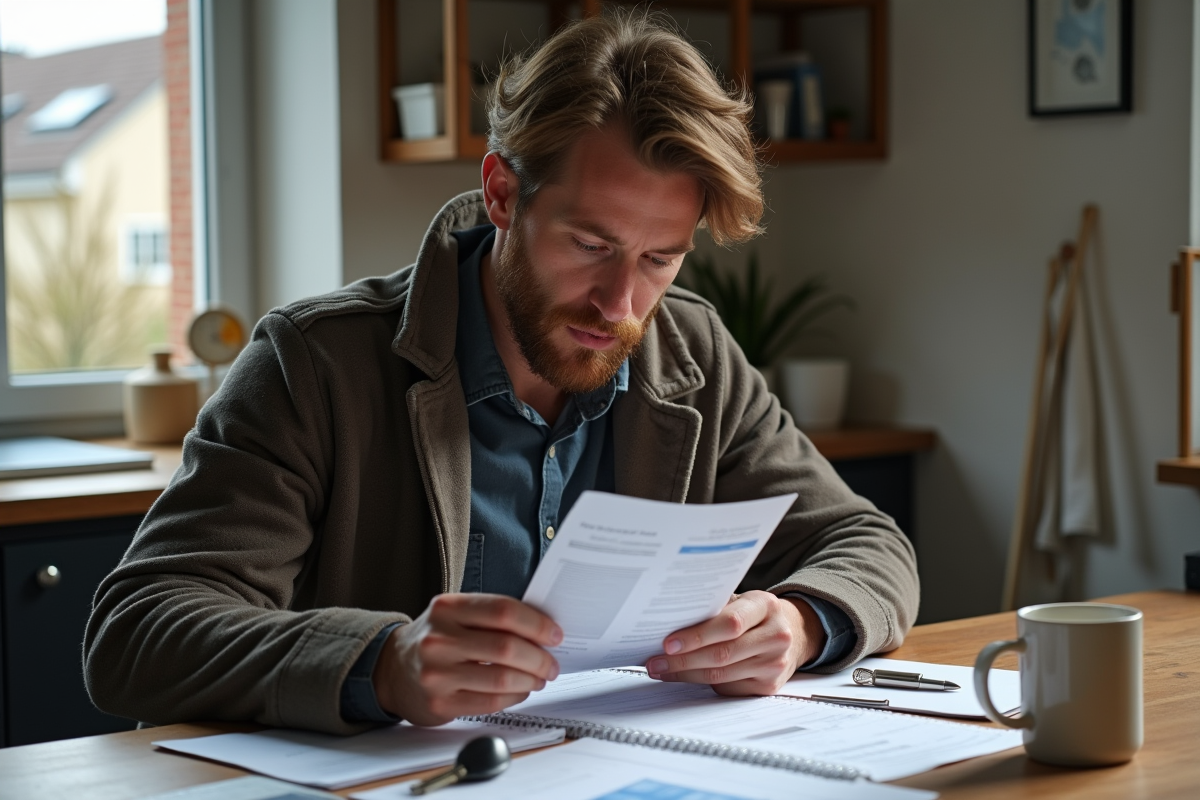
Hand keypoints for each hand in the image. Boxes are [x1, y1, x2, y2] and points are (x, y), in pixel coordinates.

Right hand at [372, 593, 562, 725]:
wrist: (393, 670)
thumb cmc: (436, 639)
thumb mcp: (455, 615)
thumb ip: (491, 616)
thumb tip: (543, 629)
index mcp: (447, 607)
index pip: (503, 611)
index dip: (536, 623)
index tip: (555, 634)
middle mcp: (439, 639)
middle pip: (506, 646)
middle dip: (539, 657)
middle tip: (552, 663)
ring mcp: (437, 673)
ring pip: (501, 677)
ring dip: (531, 680)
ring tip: (540, 678)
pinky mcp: (440, 703)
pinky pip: (490, 702)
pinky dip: (514, 697)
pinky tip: (521, 691)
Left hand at [645, 591, 825, 695]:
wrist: (793, 634)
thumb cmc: (755, 614)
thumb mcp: (742, 600)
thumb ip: (715, 607)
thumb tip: (669, 619)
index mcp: (766, 606)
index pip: (730, 623)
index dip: (696, 635)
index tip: (668, 643)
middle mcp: (775, 635)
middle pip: (722, 654)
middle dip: (682, 660)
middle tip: (655, 661)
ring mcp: (774, 664)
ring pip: (721, 675)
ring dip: (685, 674)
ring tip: (661, 669)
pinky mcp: (769, 686)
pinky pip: (727, 688)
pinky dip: (701, 683)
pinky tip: (684, 676)